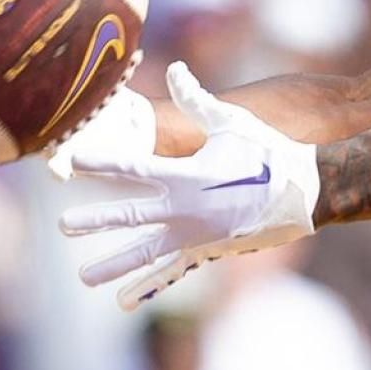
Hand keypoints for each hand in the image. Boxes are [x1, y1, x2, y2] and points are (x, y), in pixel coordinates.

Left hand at [59, 62, 320, 309]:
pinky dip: (148, 287)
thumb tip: (176, 67)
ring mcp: (197, 235)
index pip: (132, 169)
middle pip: (130, 216)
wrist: (307, 192)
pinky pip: (172, 272)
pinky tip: (125, 301)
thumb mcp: (233, 122)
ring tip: (84, 278)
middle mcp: (187, 209)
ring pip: (146, 253)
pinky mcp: (209, 252)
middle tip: (63, 226)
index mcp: (189, 175)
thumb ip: (198, 100)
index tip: (69, 164)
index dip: (99, 164)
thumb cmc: (270, 151)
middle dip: (94, 220)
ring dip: (114, 265)